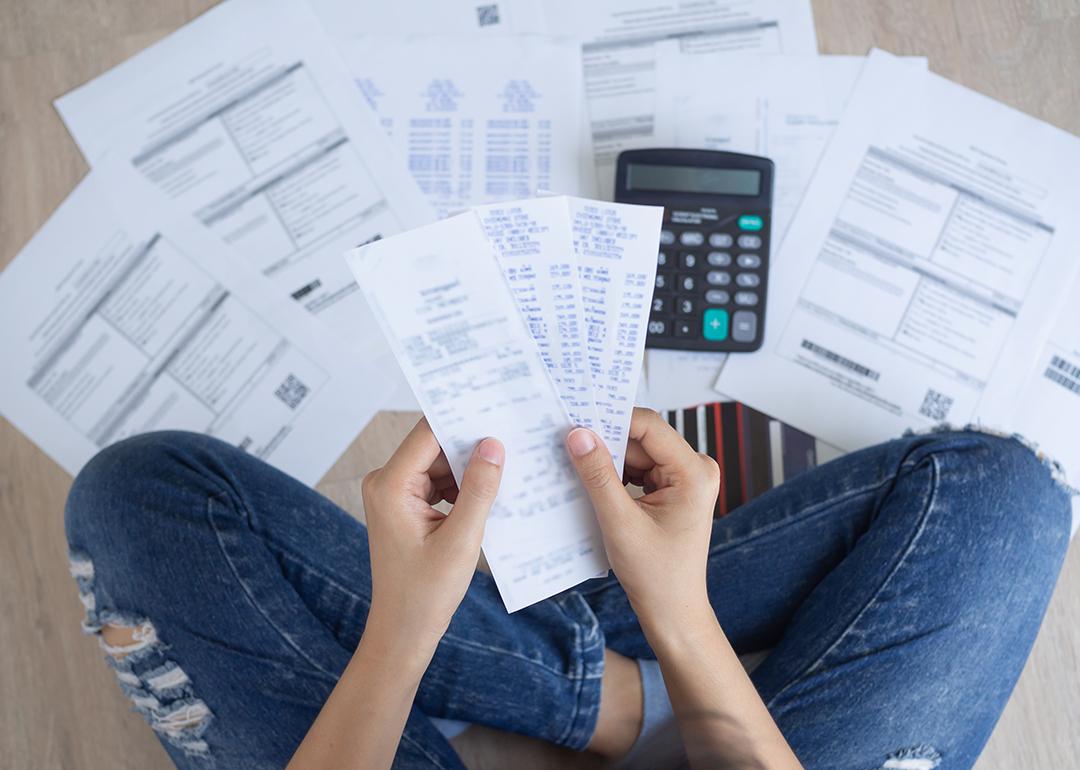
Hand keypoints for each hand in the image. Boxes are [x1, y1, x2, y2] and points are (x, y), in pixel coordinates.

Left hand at [361, 419, 503, 647]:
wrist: (403, 631)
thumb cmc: (425, 593)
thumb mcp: (461, 539)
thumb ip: (479, 489)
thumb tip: (493, 445)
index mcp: (390, 485)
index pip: (429, 434)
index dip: (462, 420)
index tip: (497, 409)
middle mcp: (386, 482)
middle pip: (435, 446)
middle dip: (471, 446)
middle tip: (512, 440)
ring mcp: (394, 493)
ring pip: (440, 464)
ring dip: (470, 469)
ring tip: (507, 470)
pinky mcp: (405, 505)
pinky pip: (438, 482)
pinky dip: (463, 486)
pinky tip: (490, 494)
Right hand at [565, 408, 718, 628]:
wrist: (672, 610)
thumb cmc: (656, 575)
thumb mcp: (620, 522)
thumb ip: (598, 476)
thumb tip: (579, 435)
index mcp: (694, 473)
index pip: (649, 426)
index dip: (611, 420)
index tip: (576, 422)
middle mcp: (695, 469)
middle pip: (641, 439)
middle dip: (606, 443)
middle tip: (568, 446)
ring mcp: (685, 479)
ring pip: (637, 453)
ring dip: (608, 461)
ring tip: (577, 470)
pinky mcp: (673, 489)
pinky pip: (639, 469)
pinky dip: (615, 475)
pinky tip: (593, 485)